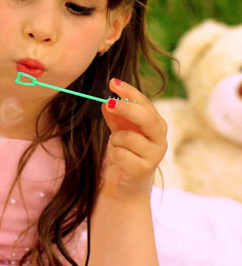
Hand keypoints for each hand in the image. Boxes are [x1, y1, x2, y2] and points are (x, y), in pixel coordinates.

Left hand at [100, 78, 166, 199]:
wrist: (126, 183)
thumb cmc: (125, 151)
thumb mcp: (119, 129)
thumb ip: (115, 115)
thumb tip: (105, 101)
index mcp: (156, 123)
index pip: (144, 102)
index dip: (129, 91)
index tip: (113, 82)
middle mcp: (160, 137)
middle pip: (145, 117)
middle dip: (125, 108)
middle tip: (107, 103)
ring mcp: (154, 154)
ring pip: (126, 137)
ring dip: (114, 141)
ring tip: (117, 148)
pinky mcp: (144, 169)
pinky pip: (120, 153)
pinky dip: (113, 155)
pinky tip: (119, 161)